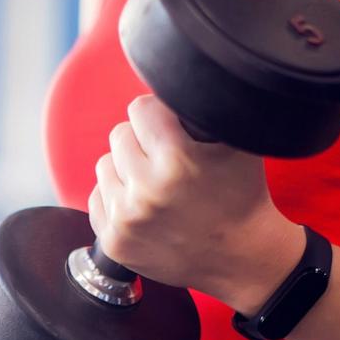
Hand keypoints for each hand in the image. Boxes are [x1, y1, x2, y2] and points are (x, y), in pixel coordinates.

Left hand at [88, 95, 302, 313]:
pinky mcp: (115, 242)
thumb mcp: (237, 144)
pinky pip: (97, 198)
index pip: (140, 109)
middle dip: (142, 142)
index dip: (158, 115)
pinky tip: (144, 207)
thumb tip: (179, 81)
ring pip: (105, 165)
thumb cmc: (241, 196)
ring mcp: (127, 219)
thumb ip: (207, 110)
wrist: (242, 257)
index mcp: (177, 160)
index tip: (171, 128)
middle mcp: (147, 190)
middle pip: (120, 135)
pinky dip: (116, 198)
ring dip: (126, 169)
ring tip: (156, 184)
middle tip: (167, 160)